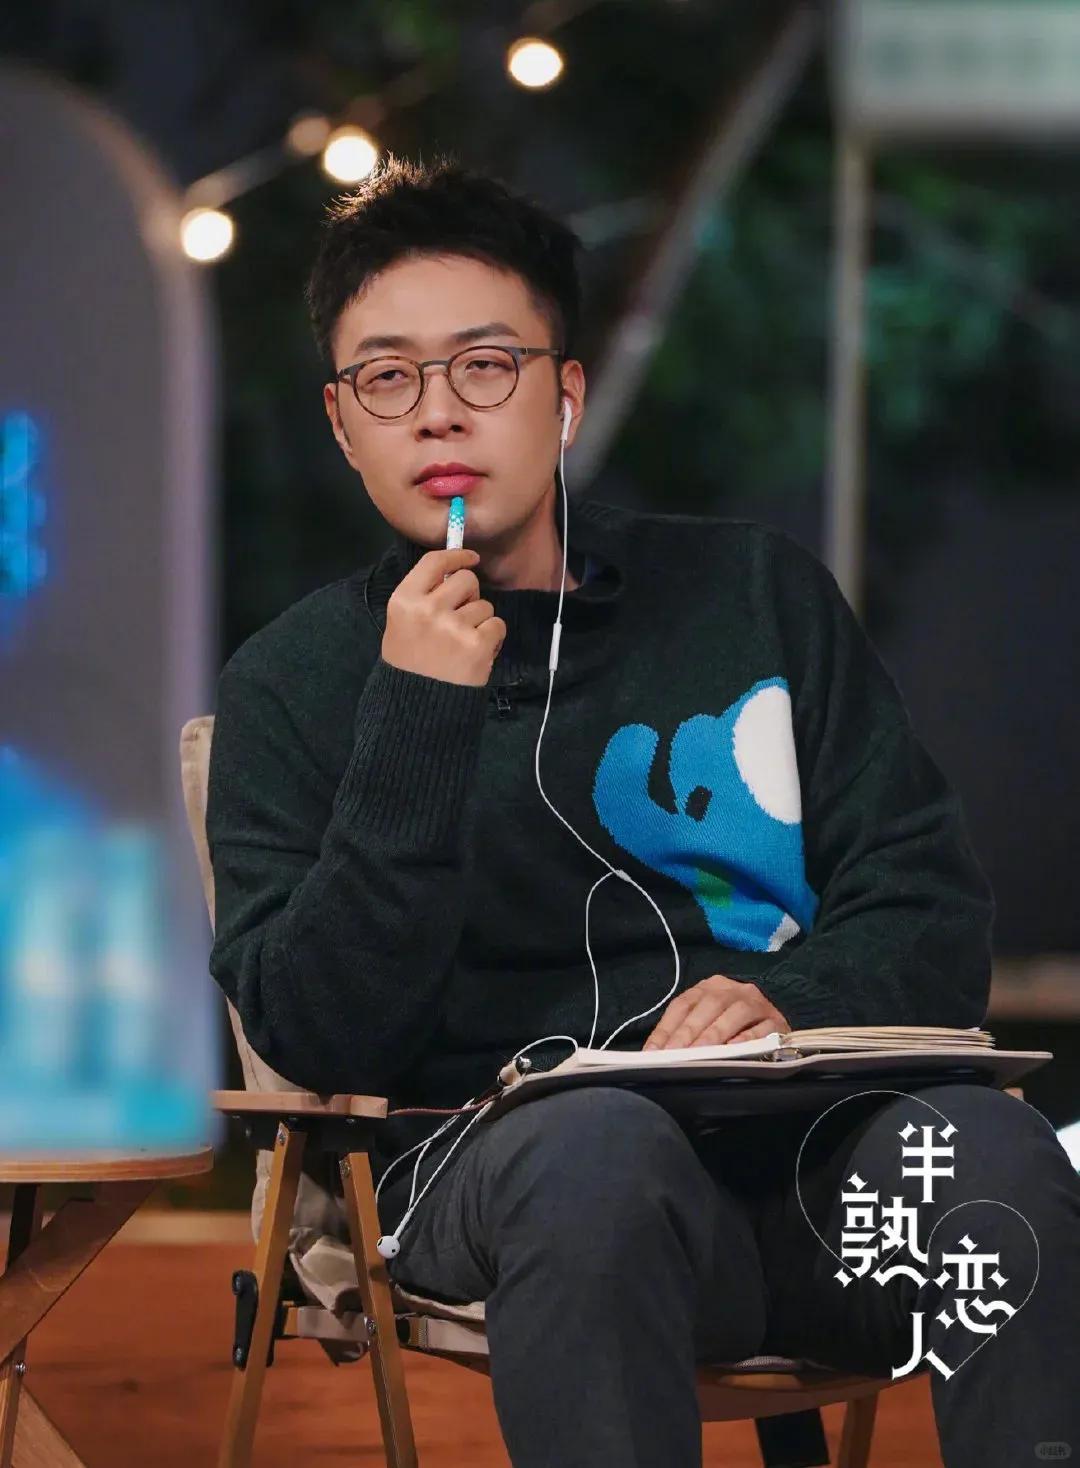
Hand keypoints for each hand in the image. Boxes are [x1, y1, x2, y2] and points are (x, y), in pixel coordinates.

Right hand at [382, 547, 506, 687]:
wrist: (417, 705)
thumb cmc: (410, 663)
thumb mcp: (402, 623)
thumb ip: (424, 596)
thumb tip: (457, 570)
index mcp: (404, 601)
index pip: (434, 562)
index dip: (457, 555)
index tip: (471, 557)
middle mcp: (428, 609)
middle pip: (467, 580)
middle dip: (470, 594)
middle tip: (462, 615)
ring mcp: (454, 627)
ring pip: (484, 605)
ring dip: (479, 621)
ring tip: (463, 643)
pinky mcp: (477, 644)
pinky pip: (497, 625)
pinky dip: (492, 638)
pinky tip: (476, 653)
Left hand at [642, 974, 788, 1049]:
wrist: (774, 1016)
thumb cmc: (731, 1021)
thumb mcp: (704, 1019)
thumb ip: (683, 1030)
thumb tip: (656, 1053)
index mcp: (709, 987)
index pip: (684, 1004)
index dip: (667, 1028)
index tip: (653, 1053)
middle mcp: (733, 990)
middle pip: (709, 1006)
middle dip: (689, 1032)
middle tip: (675, 1055)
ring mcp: (758, 1003)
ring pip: (736, 1013)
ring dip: (716, 1035)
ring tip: (700, 1055)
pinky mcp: (777, 1021)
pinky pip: (762, 1028)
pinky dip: (747, 1039)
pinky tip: (734, 1051)